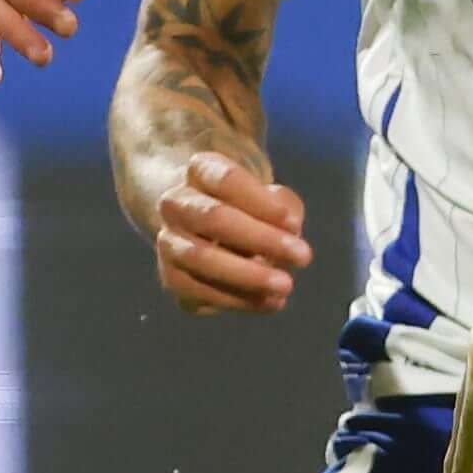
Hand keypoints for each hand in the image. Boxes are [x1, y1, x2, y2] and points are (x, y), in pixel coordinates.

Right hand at [150, 152, 312, 314]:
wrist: (202, 227)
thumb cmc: (246, 207)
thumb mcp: (270, 196)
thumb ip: (283, 207)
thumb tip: (289, 232)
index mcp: (200, 170)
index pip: (227, 180)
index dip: (262, 202)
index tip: (295, 224)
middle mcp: (175, 203)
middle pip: (213, 216)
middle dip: (261, 238)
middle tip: (303, 256)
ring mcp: (168, 242)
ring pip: (200, 258)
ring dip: (247, 275)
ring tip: (285, 286)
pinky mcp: (171, 277)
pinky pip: (200, 292)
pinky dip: (238, 299)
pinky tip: (270, 301)